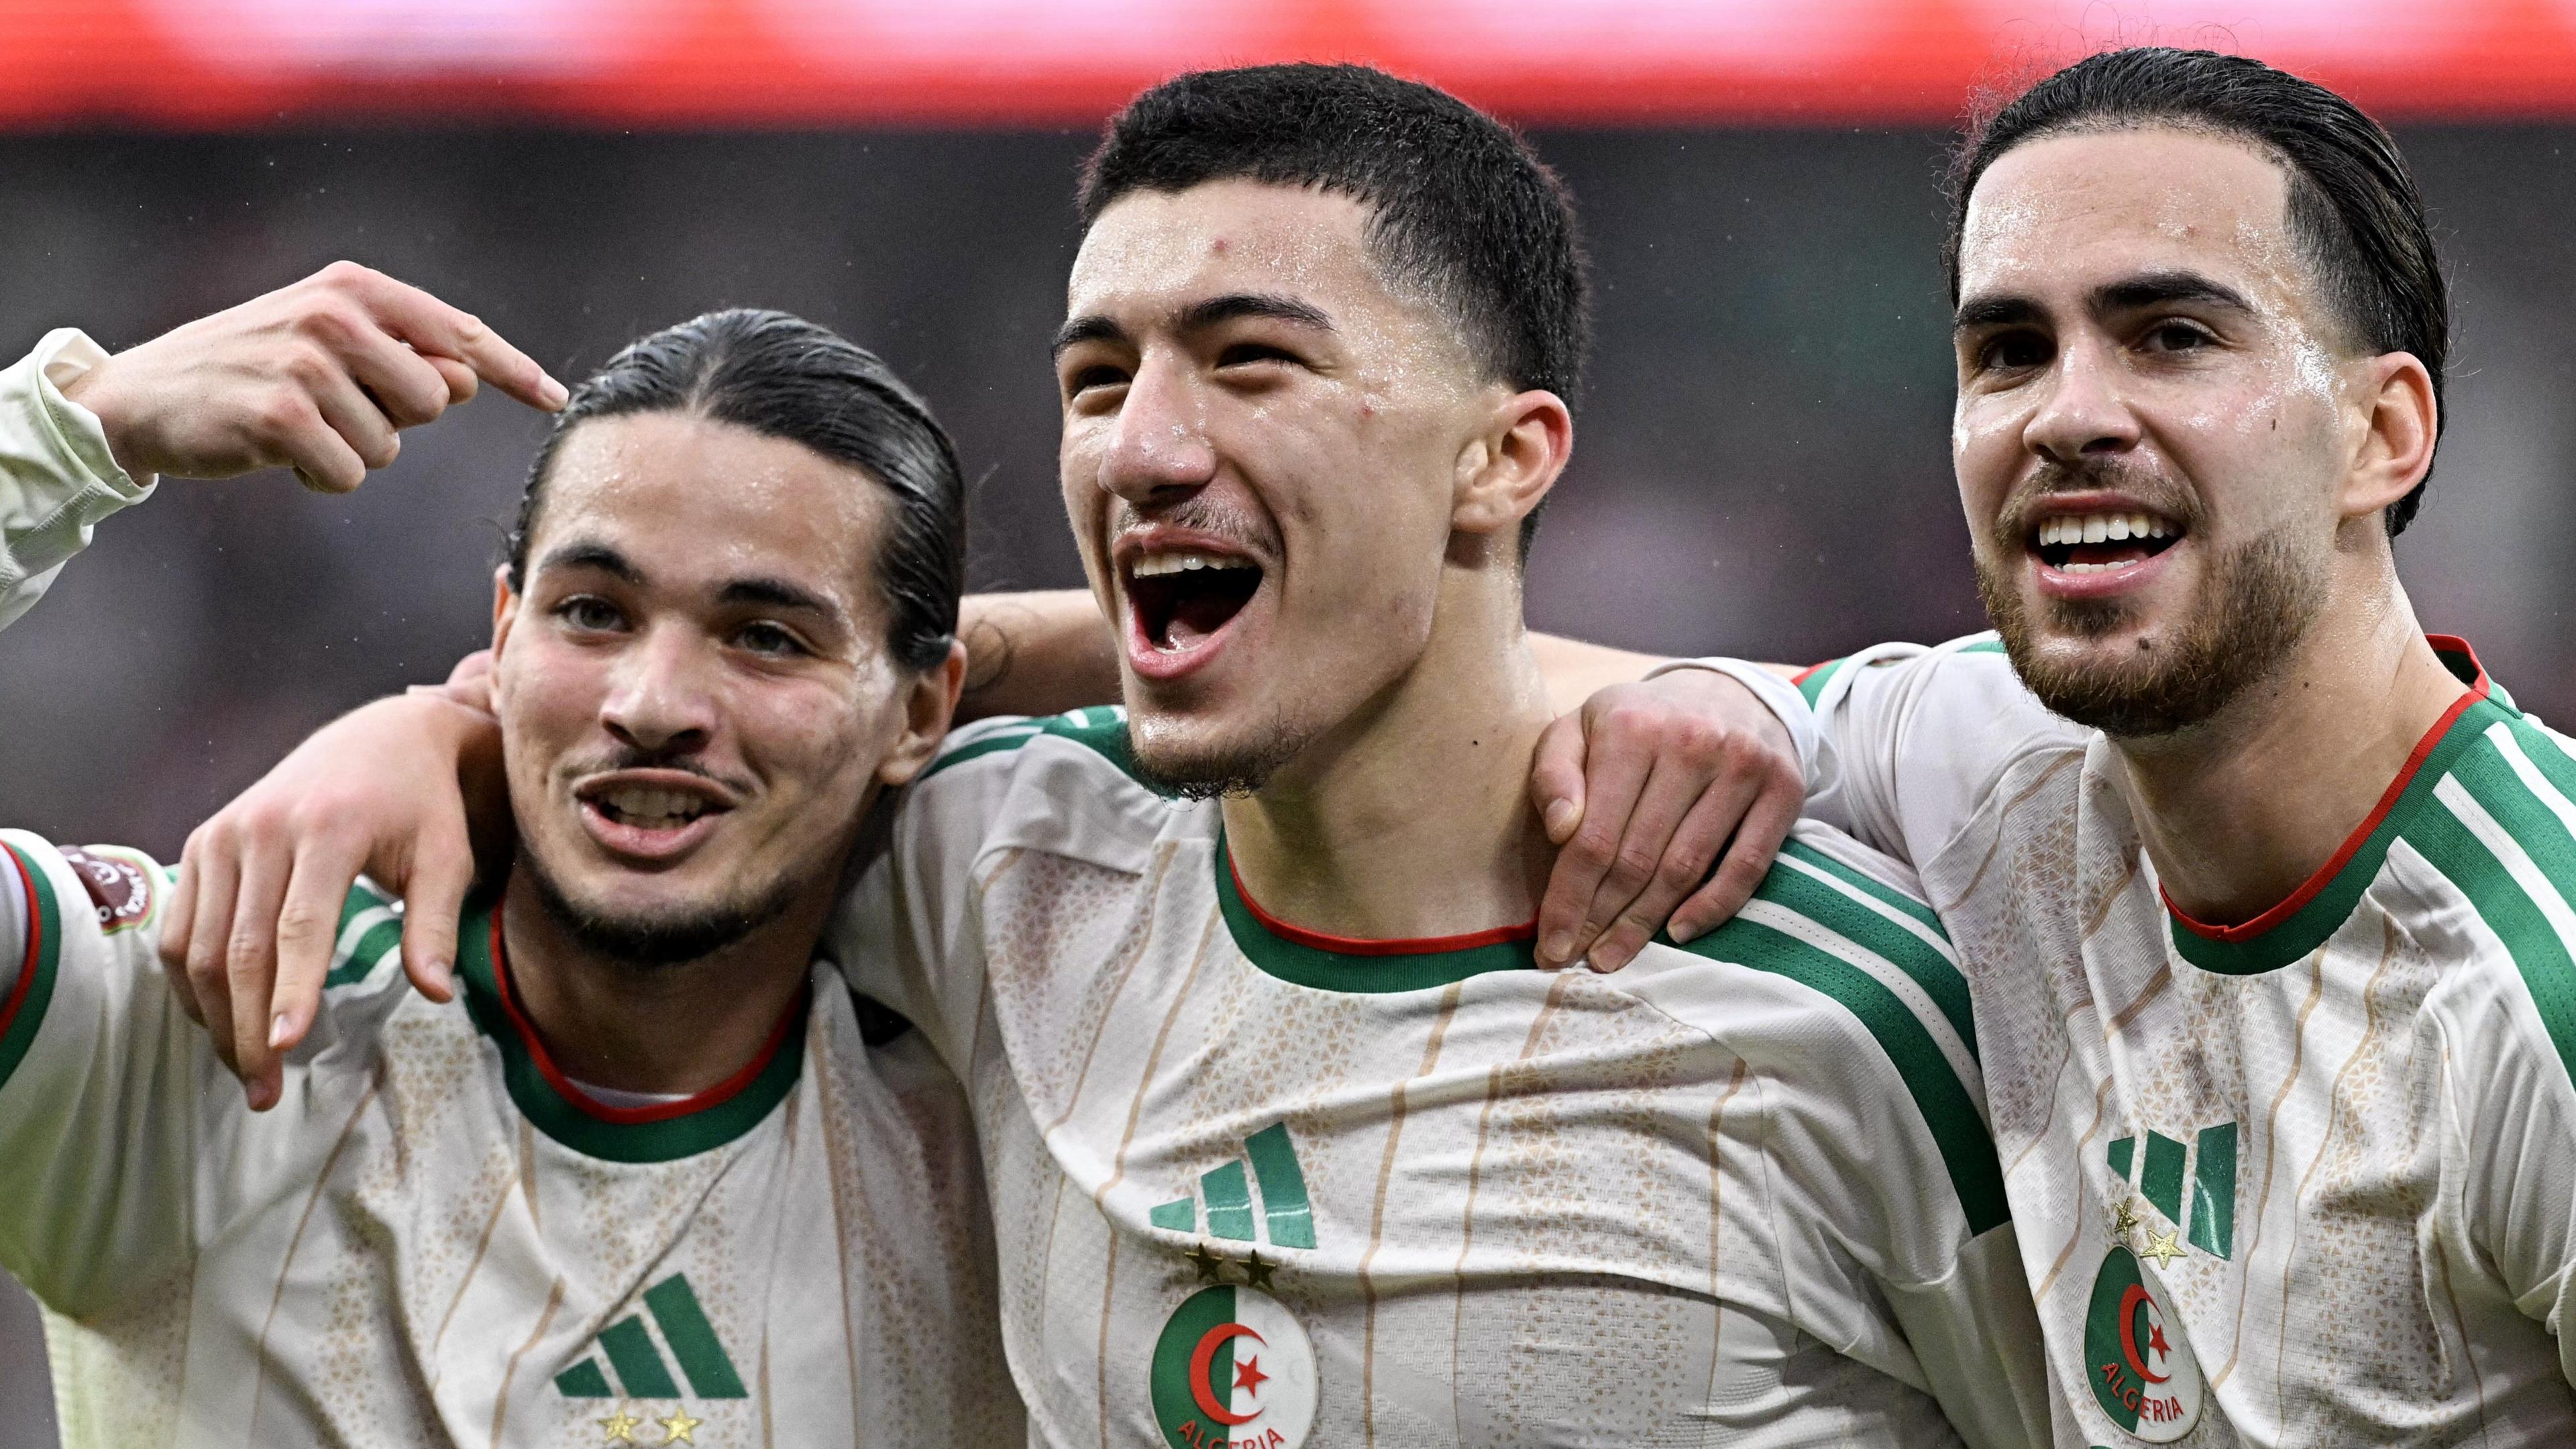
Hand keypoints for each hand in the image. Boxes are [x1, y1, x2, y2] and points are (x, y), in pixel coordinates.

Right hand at [60, 260, 566, 491]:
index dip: (513, 370)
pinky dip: (320, 477)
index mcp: (355, 288)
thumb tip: (469, 381)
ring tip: (296, 425)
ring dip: (351, 452)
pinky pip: (349, 475)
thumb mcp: (329, 348)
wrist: (141, 395)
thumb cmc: (251, 370)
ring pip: (391, 445)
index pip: (459, 332)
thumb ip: (403, 359)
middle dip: (396, 421)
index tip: (557, 398)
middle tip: (331, 408)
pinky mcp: (282, 414)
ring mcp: (308, 362)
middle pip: (435, 400)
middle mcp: (336, 314)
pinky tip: (277, 451)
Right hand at [160, 660, 503, 1108]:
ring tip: (247, 1071)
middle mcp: (261, 829)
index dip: (290, 991)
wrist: (380, 737)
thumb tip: (434, 994)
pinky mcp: (202, 843)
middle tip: (266, 1093)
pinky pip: (180, 927)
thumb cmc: (423, 806)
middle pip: (240, 947)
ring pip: (198, 946)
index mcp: (327, 829)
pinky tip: (220, 1022)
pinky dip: (190, 982)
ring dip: (215, 1017)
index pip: (299, 926)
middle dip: (249, 1028)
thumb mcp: (447, 856)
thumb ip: (435, 924)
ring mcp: (222, 834)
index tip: (285, 1049)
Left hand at [1529, 669, 1803, 971]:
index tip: (1549, 944)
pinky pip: (1746, 866)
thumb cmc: (1638, 723)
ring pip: (1686, 868)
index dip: (1568, 898)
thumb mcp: (1580, 728)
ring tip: (1615, 954)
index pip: (1593, 837)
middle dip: (1601, 919)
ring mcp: (1742, 766)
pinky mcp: (1783, 789)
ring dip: (1646, 923)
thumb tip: (1558, 829)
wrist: (1726, 691)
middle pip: (1637, 859)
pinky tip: (1678, 932)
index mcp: (1631, 728)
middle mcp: (1690, 743)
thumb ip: (1554, 773)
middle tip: (1578, 958)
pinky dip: (1713, 907)